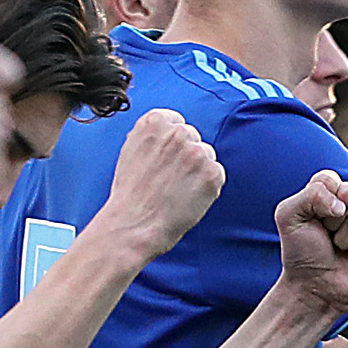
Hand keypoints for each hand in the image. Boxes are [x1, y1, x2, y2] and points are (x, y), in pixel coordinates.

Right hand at [84, 109, 224, 261]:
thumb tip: (169, 136)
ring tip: (176, 191)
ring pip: (207, 156)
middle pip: (194, 138)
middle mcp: (177, 132)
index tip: (168, 158)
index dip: (173, 144)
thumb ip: (154, 138)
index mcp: (155, 122)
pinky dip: (207, 188)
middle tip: (170, 180)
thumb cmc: (130, 195)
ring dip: (198, 171)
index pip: (177, 122)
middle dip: (186, 157)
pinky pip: (217, 175)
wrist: (133, 224)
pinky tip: (188, 198)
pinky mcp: (211, 173)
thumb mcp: (132, 151)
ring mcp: (196, 152)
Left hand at [272, 172, 347, 317]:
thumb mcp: (289, 216)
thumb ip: (310, 194)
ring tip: (342, 247)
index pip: (329, 179)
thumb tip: (343, 206)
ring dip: (346, 238)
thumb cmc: (302, 251)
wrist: (315, 286)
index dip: (319, 203)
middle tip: (329, 235)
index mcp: (331, 189)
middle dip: (334, 221)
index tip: (313, 220)